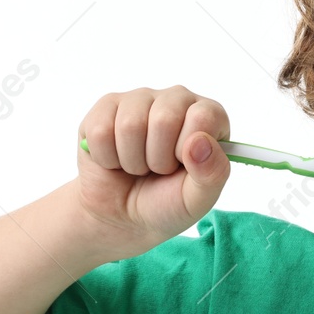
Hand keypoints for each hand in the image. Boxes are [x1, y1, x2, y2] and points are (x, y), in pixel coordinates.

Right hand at [75, 86, 230, 252]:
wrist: (121, 215)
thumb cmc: (166, 202)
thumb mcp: (198, 199)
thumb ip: (212, 173)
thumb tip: (200, 141)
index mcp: (208, 116)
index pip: (202, 117)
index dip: (188, 151)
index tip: (183, 166)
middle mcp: (177, 99)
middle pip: (164, 119)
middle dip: (157, 160)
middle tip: (158, 170)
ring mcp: (140, 99)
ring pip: (130, 125)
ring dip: (132, 161)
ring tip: (138, 167)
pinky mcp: (106, 106)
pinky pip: (100, 130)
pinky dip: (107, 158)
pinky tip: (115, 160)